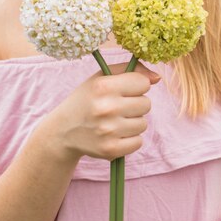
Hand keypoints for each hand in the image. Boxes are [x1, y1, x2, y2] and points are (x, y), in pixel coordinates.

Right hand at [40, 62, 159, 162]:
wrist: (63, 131)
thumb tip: (157, 78)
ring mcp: (108, 131)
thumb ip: (130, 71)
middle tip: (117, 107)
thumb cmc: (87, 99)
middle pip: (146, 104)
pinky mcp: (111, 150)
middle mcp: (106, 108)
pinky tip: (114, 135)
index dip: (135, 86)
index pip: (143, 83)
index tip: (122, 90)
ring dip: (132, 122)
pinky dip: (129, 139)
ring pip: (143, 124)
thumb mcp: (101, 78)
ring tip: (114, 121)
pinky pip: (138, 142)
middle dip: (135, 104)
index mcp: (103, 86)